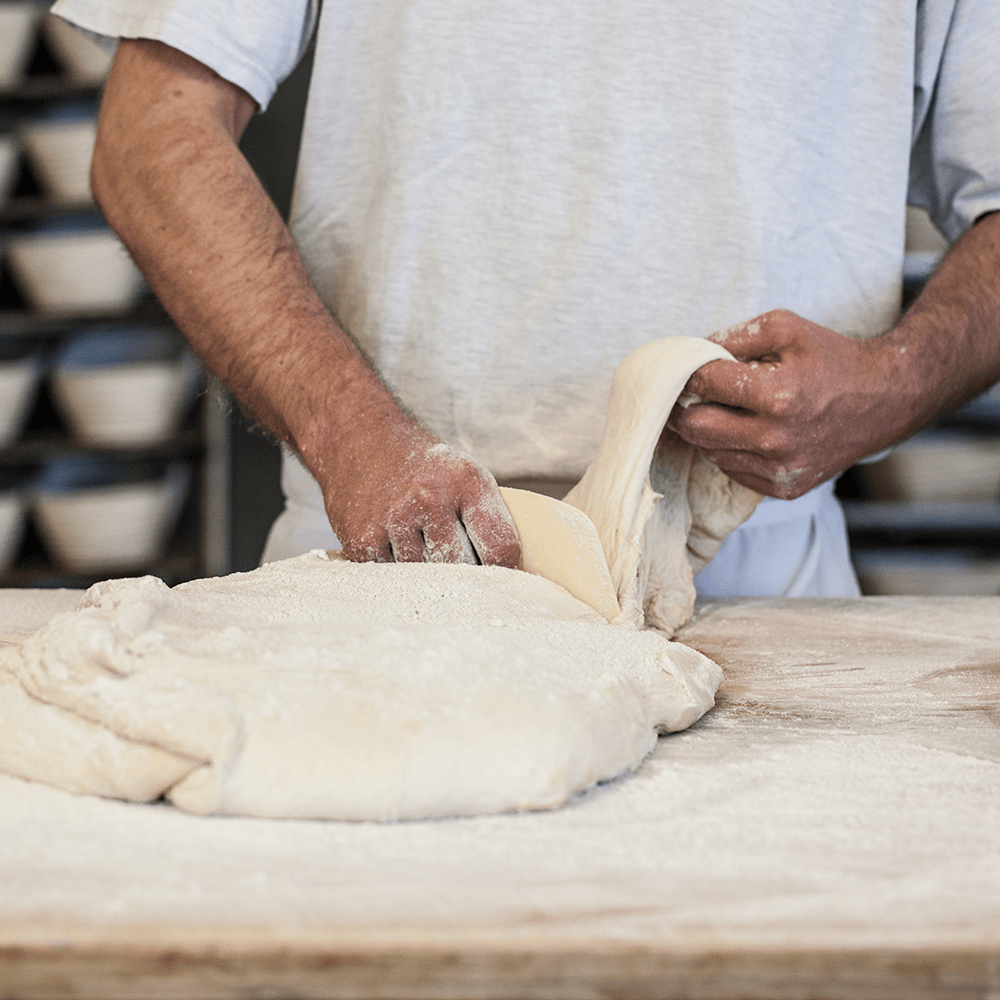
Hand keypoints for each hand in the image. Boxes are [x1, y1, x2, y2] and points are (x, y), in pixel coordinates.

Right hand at [317, 413, 520, 566]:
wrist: (360, 439)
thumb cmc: (425, 467)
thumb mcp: (466, 475)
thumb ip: (488, 518)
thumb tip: (512, 574)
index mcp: (465, 481)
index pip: (500, 548)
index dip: (507, 569)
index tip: (502, 574)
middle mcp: (430, 498)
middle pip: (464, 569)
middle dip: (466, 575)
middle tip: (462, 568)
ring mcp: (393, 521)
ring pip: (428, 579)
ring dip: (432, 576)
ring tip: (426, 550)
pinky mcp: (364, 540)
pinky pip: (395, 577)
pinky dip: (402, 572)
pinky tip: (400, 547)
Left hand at [667, 309, 905, 498]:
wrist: (883, 400)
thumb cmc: (830, 358)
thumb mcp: (785, 327)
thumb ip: (732, 336)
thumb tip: (690, 355)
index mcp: (777, 394)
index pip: (703, 384)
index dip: (689, 374)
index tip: (688, 370)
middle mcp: (777, 439)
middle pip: (695, 428)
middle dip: (687, 407)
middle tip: (692, 395)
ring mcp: (780, 469)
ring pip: (710, 452)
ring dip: (711, 430)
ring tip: (730, 411)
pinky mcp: (784, 489)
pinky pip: (733, 471)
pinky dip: (733, 451)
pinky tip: (751, 432)